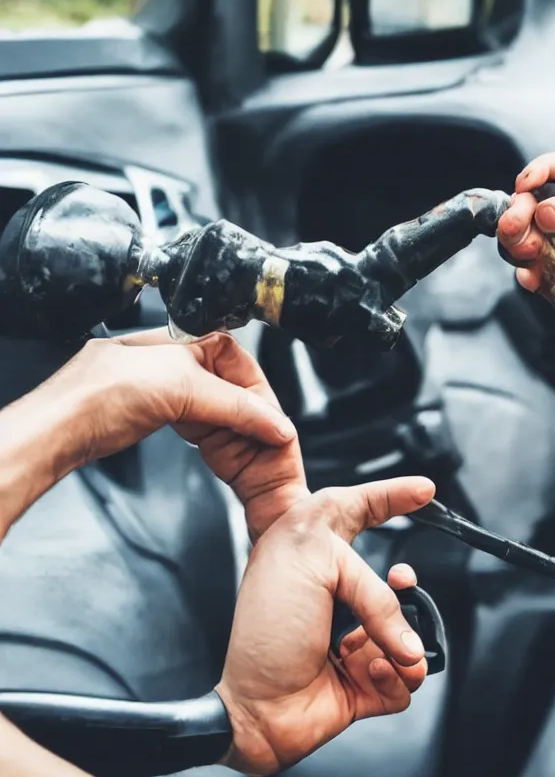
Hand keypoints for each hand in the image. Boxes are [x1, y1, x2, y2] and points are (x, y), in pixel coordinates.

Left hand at [0, 329, 302, 538]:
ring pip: (202, 399)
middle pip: (220, 377)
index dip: (252, 383)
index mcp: (176, 337)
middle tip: (256, 427)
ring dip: (220, 419)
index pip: (232, 353)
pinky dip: (198, 427)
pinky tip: (199, 439)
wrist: (56, 429)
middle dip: (239, 403)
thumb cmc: (100, 395)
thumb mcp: (184, 390)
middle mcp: (162, 355)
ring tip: (231, 435)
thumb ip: (236, 406)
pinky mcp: (138, 409)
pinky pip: (183, 414)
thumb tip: (276, 423)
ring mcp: (148, 383)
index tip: (269, 413)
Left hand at [215, 478, 434, 775]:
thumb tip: (409, 636)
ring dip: (396, 642)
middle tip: (401, 584)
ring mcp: (355, 638)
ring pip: (410, 632)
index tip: (425, 490)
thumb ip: (375, 587)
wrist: (257, 706)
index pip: (363, 511)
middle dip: (405, 588)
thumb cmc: (267, 630)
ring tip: (369, 652)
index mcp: (317, 555)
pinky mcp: (367, 680)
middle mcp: (338, 594)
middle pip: (396, 578)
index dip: (394, 496)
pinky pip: (407, 677)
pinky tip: (366, 673)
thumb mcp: (316, 570)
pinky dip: (393, 678)